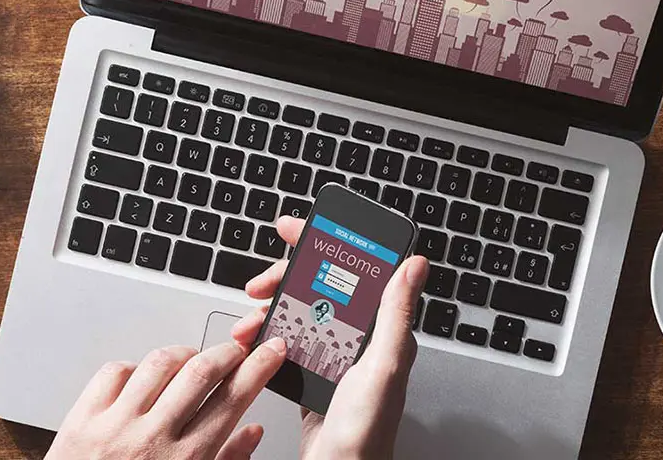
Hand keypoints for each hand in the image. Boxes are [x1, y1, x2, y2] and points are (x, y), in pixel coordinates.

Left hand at [47, 336, 286, 458]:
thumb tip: (252, 432)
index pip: (232, 400)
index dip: (258, 367)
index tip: (270, 351)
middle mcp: (152, 439)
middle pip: (201, 372)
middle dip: (227, 351)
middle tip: (236, 349)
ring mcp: (115, 426)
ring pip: (159, 363)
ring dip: (184, 353)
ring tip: (191, 360)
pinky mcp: (83, 419)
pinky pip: (115, 371)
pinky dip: (135, 367)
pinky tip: (143, 379)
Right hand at [236, 216, 428, 458]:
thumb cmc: (367, 431)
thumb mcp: (384, 365)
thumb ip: (396, 314)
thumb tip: (414, 265)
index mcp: (381, 330)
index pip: (355, 272)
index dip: (325, 245)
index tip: (297, 230)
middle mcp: (359, 338)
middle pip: (317, 288)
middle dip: (283, 279)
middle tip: (259, 283)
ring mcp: (333, 354)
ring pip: (297, 313)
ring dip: (268, 310)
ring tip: (249, 321)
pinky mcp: (312, 373)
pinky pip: (286, 342)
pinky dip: (265, 337)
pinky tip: (253, 340)